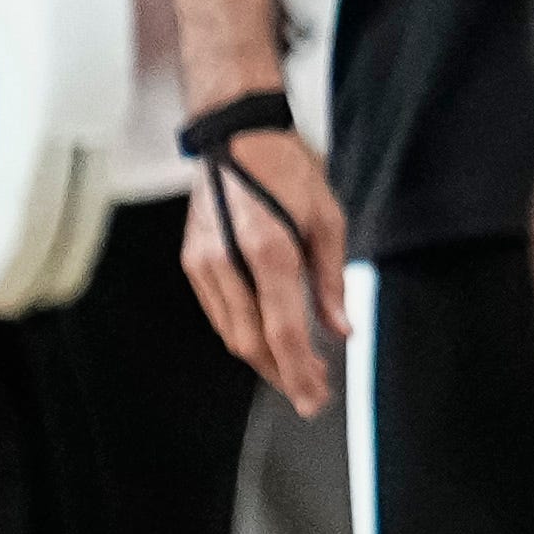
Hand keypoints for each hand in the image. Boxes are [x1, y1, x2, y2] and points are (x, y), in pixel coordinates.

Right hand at [182, 123, 348, 415]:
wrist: (236, 135)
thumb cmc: (289, 169)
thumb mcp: (327, 217)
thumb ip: (331, 280)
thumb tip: (340, 330)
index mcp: (268, 249)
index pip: (282, 331)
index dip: (299, 372)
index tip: (316, 398)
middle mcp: (228, 262)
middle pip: (252, 342)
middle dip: (282, 373)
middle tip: (313, 390)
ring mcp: (204, 264)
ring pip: (232, 333)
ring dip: (264, 358)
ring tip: (297, 369)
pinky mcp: (193, 261)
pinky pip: (220, 313)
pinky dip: (245, 332)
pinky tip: (269, 338)